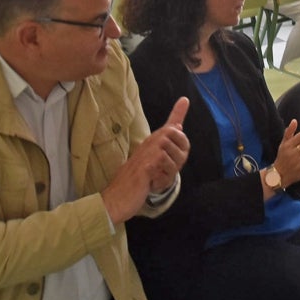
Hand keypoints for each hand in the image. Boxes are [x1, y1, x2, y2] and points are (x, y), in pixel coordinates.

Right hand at [101, 98, 190, 222]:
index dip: (177, 113)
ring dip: (169, 174)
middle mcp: (148, 145)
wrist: (114, 200)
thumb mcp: (150, 167)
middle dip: (179, 158)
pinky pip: (167, 167)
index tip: (184, 100)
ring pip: (174, 155)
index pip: (167, 127)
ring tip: (155, 181)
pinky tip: (151, 185)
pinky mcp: (146, 166)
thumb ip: (163, 152)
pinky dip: (163, 181)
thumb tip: (175, 130)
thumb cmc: (132, 185)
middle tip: (164, 173)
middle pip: (177, 138)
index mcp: (150, 145)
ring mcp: (146, 154)